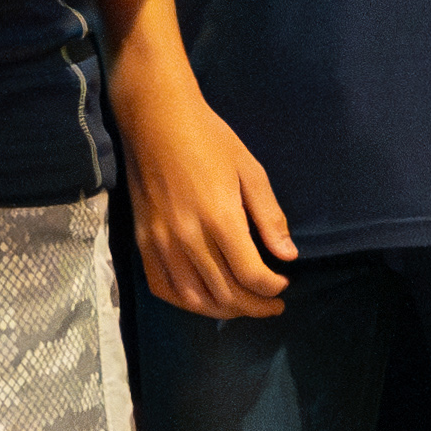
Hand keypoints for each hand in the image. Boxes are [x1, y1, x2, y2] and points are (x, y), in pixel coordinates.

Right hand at [120, 68, 296, 316]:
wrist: (156, 121)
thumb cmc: (210, 139)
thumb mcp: (251, 171)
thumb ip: (269, 217)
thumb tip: (287, 256)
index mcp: (219, 219)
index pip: (251, 275)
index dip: (272, 288)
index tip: (284, 285)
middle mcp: (188, 239)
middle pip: (225, 294)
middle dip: (255, 306)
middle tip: (272, 305)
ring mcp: (160, 243)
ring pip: (194, 299)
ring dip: (223, 310)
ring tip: (243, 306)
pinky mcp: (142, 242)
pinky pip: (163, 287)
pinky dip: (186, 302)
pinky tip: (204, 299)